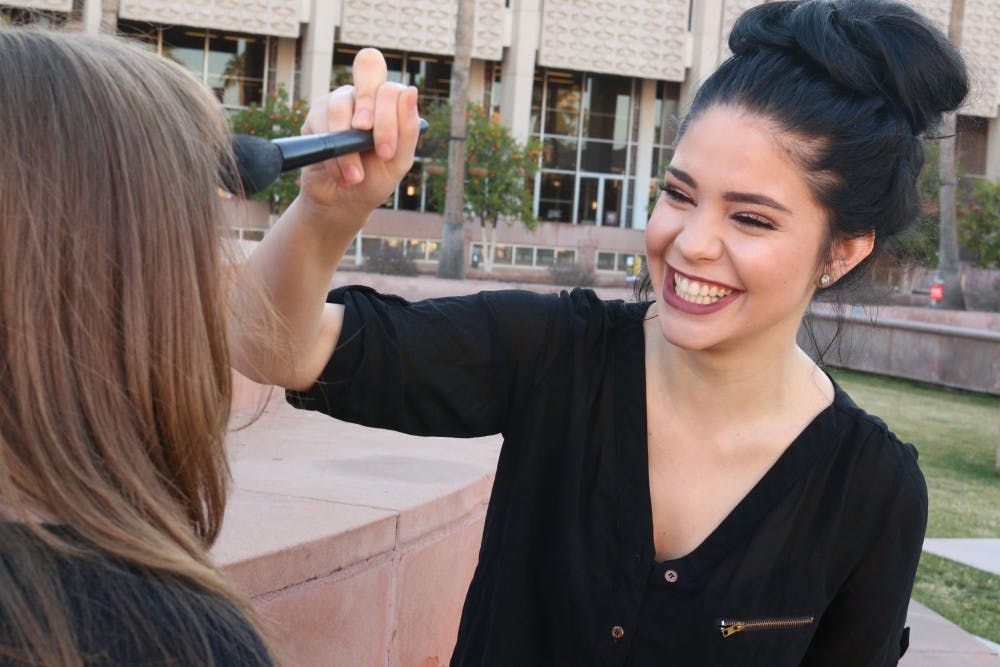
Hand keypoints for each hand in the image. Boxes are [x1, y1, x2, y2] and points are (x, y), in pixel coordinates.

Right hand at [297, 48, 419, 223]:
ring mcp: (339, 102)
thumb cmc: (375, 179)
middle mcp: (365, 96)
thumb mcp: (398, 162)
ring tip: (354, 176)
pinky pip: (320, 123)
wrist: (344, 202)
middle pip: (368, 66)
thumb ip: (408, 130)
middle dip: (368, 105)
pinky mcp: (315, 117)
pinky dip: (332, 155)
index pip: (393, 88)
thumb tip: (411, 91)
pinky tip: (340, 173)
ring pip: (340, 104)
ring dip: (347, 147)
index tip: (385, 152)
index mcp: (391, 104)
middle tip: (364, 134)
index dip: (389, 117)